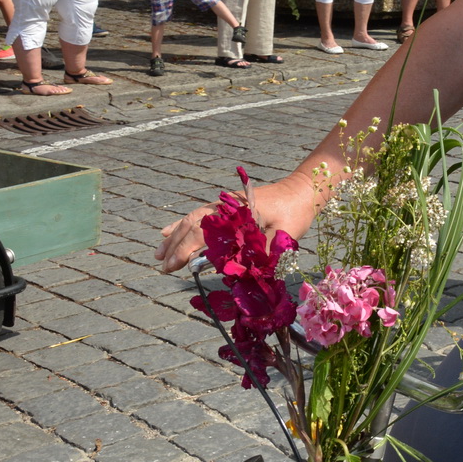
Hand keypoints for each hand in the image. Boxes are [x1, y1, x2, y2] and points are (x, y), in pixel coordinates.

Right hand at [156, 173, 319, 272]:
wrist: (303, 190)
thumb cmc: (295, 213)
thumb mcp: (280, 236)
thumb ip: (257, 253)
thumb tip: (234, 271)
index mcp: (234, 213)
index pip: (202, 231)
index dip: (185, 249)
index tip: (173, 266)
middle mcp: (224, 206)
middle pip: (192, 225)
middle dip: (175, 246)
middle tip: (162, 265)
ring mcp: (225, 204)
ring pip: (192, 219)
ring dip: (175, 236)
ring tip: (158, 252)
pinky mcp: (228, 206)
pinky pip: (200, 215)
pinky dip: (184, 224)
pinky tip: (169, 230)